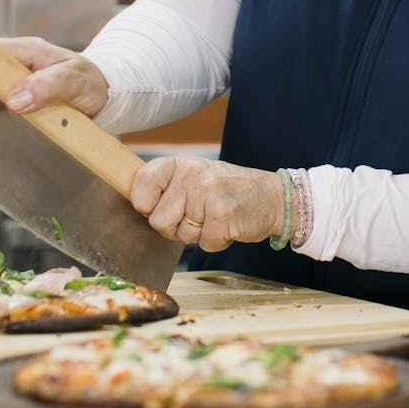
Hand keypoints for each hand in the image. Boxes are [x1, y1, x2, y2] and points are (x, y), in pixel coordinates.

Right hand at [0, 36, 108, 116]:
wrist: (104, 96)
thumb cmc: (91, 82)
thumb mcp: (75, 81)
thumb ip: (47, 86)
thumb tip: (13, 99)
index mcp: (29, 50)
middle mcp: (19, 64)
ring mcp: (18, 83)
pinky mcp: (21, 100)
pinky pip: (4, 107)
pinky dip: (4, 117)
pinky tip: (8, 127)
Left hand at [130, 156, 284, 251]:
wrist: (273, 197)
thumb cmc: (230, 190)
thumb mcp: (196, 176)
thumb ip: (167, 186)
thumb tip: (135, 204)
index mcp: (182, 163)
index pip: (142, 182)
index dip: (144, 203)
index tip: (154, 206)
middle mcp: (193, 175)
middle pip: (157, 219)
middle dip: (175, 226)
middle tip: (198, 215)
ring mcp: (208, 194)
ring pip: (180, 234)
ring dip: (197, 234)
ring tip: (215, 218)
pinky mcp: (223, 215)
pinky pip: (204, 244)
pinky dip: (216, 241)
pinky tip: (228, 226)